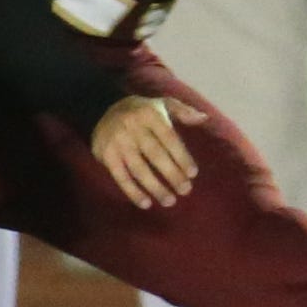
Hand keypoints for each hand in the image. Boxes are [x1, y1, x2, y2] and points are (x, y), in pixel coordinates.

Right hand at [93, 93, 207, 210]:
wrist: (102, 108)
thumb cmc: (142, 110)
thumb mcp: (163, 103)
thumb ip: (183, 111)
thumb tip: (204, 118)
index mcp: (150, 116)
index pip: (169, 139)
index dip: (182, 157)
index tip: (193, 174)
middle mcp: (133, 128)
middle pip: (155, 155)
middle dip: (172, 175)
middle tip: (185, 191)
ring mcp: (118, 142)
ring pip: (138, 169)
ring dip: (155, 187)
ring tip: (169, 201)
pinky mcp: (106, 155)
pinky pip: (120, 176)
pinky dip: (132, 191)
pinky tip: (146, 203)